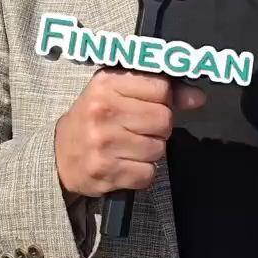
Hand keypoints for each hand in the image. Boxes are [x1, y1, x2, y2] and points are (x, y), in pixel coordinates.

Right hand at [54, 69, 204, 199]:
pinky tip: (126, 163)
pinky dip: (143, 172)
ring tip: (130, 145)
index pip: (161, 88)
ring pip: (159, 148)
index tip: (154, 104)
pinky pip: (148, 174)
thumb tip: (198, 98)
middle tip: (140, 128)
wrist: (58, 155)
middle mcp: (103, 111)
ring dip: (151, 150)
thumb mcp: (119, 92)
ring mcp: (103, 143)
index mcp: (107, 84)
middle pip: (164, 119)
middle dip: (159, 127)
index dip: (165, 99)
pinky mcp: (105, 173)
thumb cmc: (95, 118)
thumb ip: (159, 90)